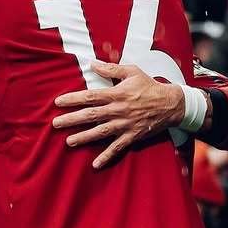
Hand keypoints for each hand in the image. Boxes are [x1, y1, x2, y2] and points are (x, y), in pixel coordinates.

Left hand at [52, 63, 187, 168]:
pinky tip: (95, 164)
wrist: (171, 104)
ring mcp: (125, 125)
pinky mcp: (132, 136)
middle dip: (72, 120)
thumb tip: (92, 63)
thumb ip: (111, 68)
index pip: (90, 96)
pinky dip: (107, 156)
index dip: (73, 99)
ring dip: (84, 138)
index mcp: (116, 94)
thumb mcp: (131, 72)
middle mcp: (118, 110)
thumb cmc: (149, 86)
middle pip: (91, 115)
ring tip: (69, 142)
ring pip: (101, 132)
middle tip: (56, 124)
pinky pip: (118, 148)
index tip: (58, 102)